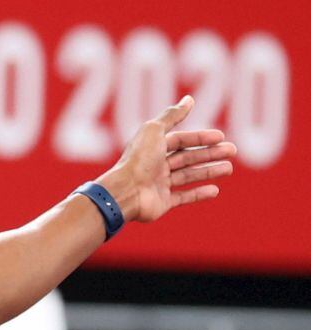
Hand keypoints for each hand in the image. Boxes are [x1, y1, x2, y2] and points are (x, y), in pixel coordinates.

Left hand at [97, 95, 236, 222]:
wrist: (125, 192)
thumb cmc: (139, 160)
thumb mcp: (154, 131)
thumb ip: (172, 115)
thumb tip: (189, 99)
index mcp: (152, 148)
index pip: (180, 140)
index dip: (200, 138)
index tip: (220, 137)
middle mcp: (155, 165)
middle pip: (187, 158)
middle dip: (210, 154)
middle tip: (232, 151)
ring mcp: (158, 185)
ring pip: (188, 176)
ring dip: (209, 171)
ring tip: (228, 169)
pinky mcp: (162, 203)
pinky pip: (183, 197)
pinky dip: (198, 194)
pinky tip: (215, 190)